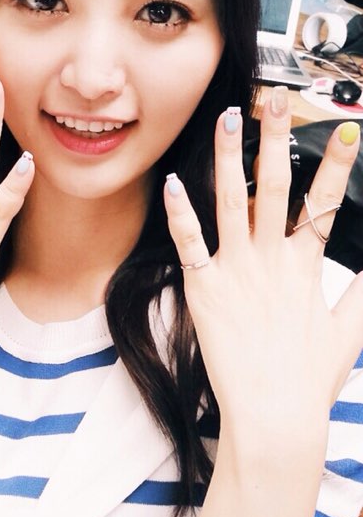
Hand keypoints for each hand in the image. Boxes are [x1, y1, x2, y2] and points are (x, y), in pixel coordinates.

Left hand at [163, 94, 362, 440]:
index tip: (346, 128)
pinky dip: (181, 214)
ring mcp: (237, 272)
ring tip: (229, 118)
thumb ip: (362, 294)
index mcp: (305, 266)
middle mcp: (272, 260)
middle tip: (276, 100)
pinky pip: (190, 245)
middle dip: (278, 138)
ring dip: (231, 157)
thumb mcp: (348, 332)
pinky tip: (173, 183)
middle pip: (278, 186)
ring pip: (233, 202)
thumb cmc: (308, 379)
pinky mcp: (205, 291)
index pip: (326, 202)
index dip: (338, 163)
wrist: (274, 416)